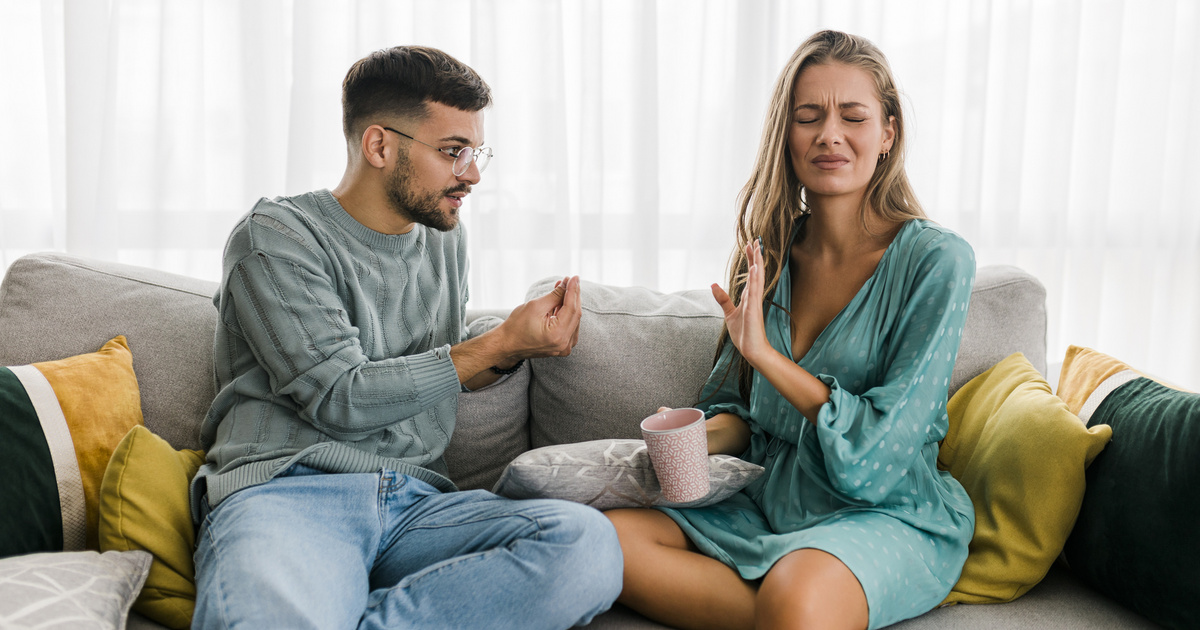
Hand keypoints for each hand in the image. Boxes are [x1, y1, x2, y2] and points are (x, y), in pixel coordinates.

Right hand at [498, 275, 581, 360]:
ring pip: (573, 320)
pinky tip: (561, 301)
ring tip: (563, 287)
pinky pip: (569, 327)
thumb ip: (555, 295)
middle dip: (573, 295)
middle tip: (570, 280)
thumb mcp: (535, 306)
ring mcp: (563, 347)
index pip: (572, 309)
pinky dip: (566, 313)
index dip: (573, 291)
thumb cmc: (517, 326)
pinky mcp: (561, 347)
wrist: (507, 345)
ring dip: (570, 303)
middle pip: (575, 315)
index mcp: (557, 335)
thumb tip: (567, 284)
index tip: (574, 277)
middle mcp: (563, 344)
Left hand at [711, 239, 770, 365]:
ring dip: (757, 263)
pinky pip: (755, 292)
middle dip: (756, 256)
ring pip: (757, 278)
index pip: (751, 274)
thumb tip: (713, 284)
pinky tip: (755, 269)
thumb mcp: (729, 313)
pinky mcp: (754, 310)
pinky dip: (755, 280)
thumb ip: (723, 299)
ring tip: (757, 248)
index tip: (751, 245)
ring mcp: (755, 302)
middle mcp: (754, 297)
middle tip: (756, 240)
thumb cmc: (744, 334)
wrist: (752, 351)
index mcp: (749, 297)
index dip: (751, 259)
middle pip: (756, 272)